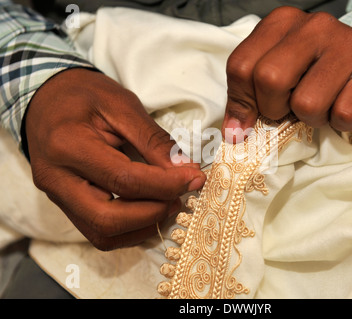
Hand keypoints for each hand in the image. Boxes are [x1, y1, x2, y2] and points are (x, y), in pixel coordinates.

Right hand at [25, 68, 205, 249]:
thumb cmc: (84, 95)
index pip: (124, 180)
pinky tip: (149, 210)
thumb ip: (154, 140)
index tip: (195, 178)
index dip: (165, 184)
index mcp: (68, 146)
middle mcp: (56, 179)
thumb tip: (185, 171)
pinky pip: (98, 233)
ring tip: (168, 202)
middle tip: (181, 195)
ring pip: (102, 234)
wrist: (46, 98)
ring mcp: (57, 196)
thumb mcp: (123, 105)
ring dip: (143, 226)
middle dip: (153, 213)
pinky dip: (130, 230)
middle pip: (108, 219)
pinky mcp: (64, 204)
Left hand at [222, 7, 351, 140]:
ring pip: (307, 103)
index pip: (241, 66)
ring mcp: (350, 43)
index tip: (252, 117)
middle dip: (277, 109)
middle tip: (293, 108)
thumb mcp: (276, 80)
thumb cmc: (316, 78)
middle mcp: (315, 25)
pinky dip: (341, 123)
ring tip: (324, 104)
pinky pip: (343, 115)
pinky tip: (346, 105)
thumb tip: (233, 134)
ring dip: (312, 118)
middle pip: (270, 79)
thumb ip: (248, 99)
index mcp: (282, 22)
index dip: (243, 101)